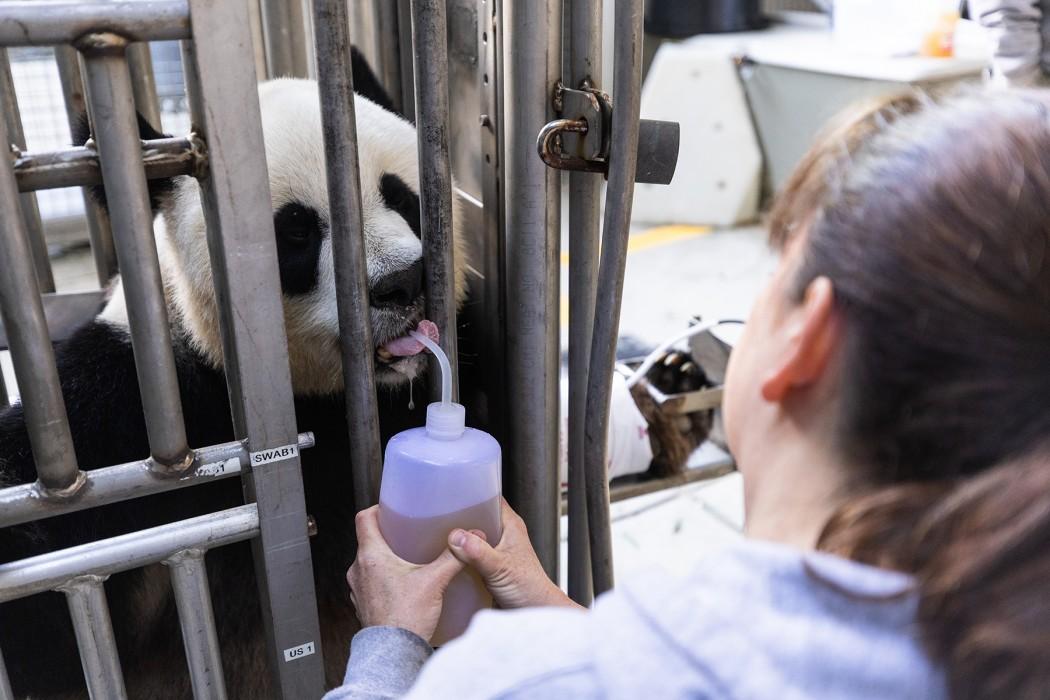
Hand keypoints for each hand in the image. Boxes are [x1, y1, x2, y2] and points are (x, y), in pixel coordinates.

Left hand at [346, 506, 463, 641]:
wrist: (394, 654)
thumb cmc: (405, 619)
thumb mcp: (434, 581)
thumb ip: (453, 557)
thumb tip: (468, 538)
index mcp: (370, 556)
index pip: (363, 519)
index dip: (377, 509)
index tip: (390, 508)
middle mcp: (359, 571)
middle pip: (368, 540)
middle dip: (388, 535)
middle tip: (406, 533)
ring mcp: (359, 589)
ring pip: (369, 563)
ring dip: (385, 558)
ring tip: (407, 558)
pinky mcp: (365, 605)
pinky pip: (371, 583)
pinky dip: (384, 578)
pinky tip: (404, 584)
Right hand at [447, 499, 583, 610]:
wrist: (535, 611)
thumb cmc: (529, 588)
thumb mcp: (500, 568)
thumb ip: (478, 552)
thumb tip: (456, 536)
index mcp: (510, 524)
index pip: (490, 496)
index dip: (472, 492)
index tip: (450, 493)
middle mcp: (503, 533)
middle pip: (477, 515)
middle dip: (459, 516)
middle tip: (437, 517)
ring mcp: (496, 549)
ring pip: (473, 535)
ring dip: (459, 536)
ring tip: (437, 535)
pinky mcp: (489, 564)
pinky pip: (471, 552)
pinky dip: (461, 553)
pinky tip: (448, 557)